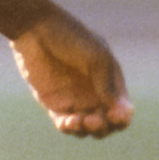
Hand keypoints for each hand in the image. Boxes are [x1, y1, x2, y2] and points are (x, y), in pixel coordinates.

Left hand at [11, 11, 131, 138]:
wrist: (35, 29)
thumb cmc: (70, 37)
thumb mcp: (96, 57)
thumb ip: (107, 84)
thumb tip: (122, 111)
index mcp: (111, 81)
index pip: (123, 109)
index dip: (122, 118)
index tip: (116, 117)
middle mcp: (95, 94)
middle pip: (107, 124)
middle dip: (104, 127)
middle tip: (93, 120)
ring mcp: (75, 100)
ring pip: (87, 128)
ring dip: (86, 130)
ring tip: (78, 121)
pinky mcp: (55, 104)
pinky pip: (66, 124)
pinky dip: (69, 128)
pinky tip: (67, 122)